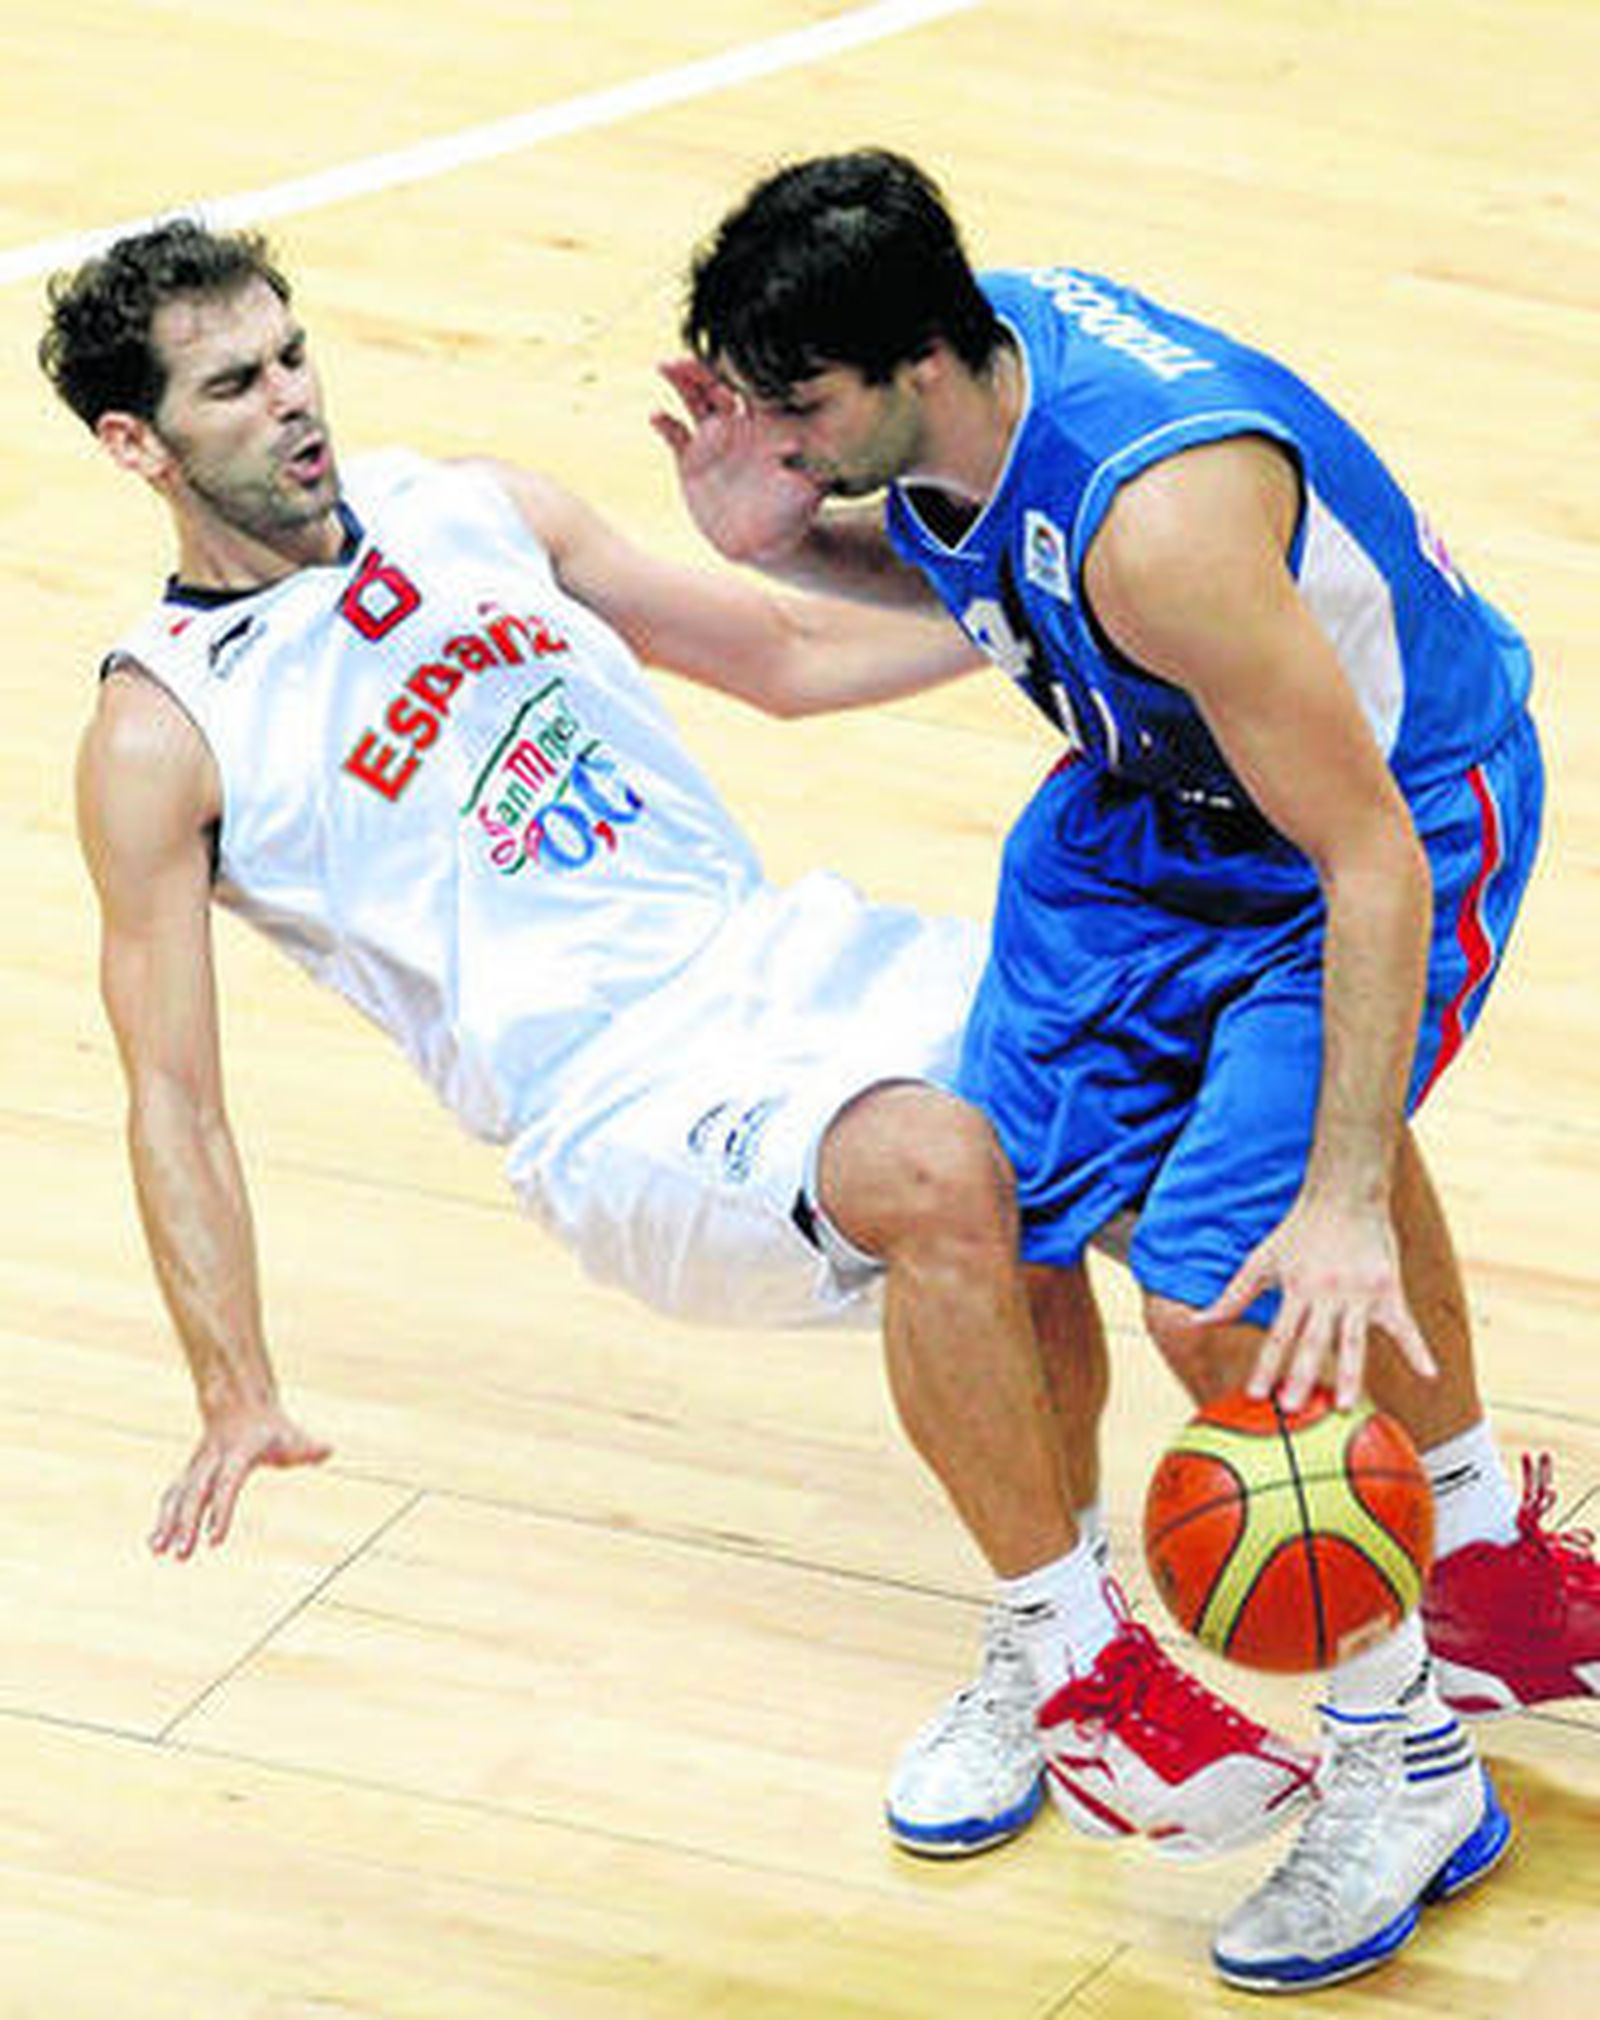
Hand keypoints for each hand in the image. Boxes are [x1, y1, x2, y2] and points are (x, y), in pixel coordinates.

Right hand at [150, 1401, 332, 1558]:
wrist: (240, 1404)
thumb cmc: (271, 1428)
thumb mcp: (292, 1434)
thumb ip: (307, 1447)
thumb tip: (327, 1450)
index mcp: (237, 1454)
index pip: (226, 1485)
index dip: (220, 1511)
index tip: (214, 1539)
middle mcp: (212, 1461)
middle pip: (196, 1495)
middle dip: (187, 1524)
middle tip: (183, 1554)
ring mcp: (198, 1467)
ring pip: (178, 1496)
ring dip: (168, 1524)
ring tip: (159, 1551)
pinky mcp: (190, 1474)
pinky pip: (173, 1497)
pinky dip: (163, 1519)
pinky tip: (155, 1543)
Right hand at [651, 357, 826, 563]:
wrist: (766, 542)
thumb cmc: (793, 513)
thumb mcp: (807, 490)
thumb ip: (812, 469)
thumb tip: (822, 454)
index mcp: (764, 424)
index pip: (751, 386)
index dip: (741, 368)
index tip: (731, 354)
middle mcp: (736, 426)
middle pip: (717, 384)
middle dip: (703, 367)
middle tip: (688, 355)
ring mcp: (712, 441)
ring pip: (694, 400)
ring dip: (681, 381)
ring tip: (666, 366)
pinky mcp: (690, 461)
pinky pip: (675, 435)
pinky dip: (665, 423)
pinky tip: (657, 415)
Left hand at [1198, 1193, 1436, 1410]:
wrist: (1344, 1195)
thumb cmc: (1299, 1230)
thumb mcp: (1262, 1260)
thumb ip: (1233, 1297)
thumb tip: (1197, 1322)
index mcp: (1296, 1288)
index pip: (1278, 1335)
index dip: (1267, 1365)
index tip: (1256, 1395)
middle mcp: (1327, 1294)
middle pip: (1313, 1342)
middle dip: (1302, 1376)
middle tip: (1295, 1409)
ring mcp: (1360, 1294)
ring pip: (1354, 1341)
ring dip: (1349, 1374)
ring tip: (1345, 1406)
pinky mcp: (1388, 1290)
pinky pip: (1405, 1325)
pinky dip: (1417, 1349)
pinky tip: (1429, 1374)